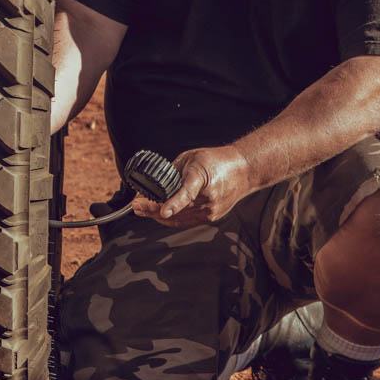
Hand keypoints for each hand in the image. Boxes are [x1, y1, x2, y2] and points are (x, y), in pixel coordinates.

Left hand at [130, 146, 253, 228]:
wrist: (244, 171)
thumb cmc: (217, 161)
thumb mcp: (192, 158)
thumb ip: (174, 171)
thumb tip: (155, 183)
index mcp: (203, 179)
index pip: (187, 193)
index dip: (174, 203)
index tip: (163, 211)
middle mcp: (208, 199)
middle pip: (178, 210)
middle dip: (153, 209)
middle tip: (135, 205)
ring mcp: (210, 211)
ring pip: (179, 219)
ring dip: (158, 216)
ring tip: (141, 209)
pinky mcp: (210, 217)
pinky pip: (186, 222)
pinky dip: (170, 219)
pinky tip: (157, 214)